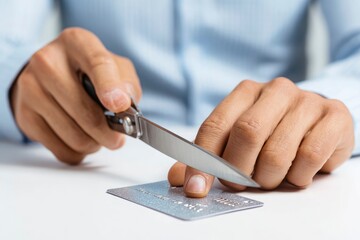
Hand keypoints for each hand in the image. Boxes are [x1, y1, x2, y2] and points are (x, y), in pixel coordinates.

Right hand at [10, 28, 141, 163]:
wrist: (49, 75)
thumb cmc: (90, 73)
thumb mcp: (115, 68)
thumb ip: (126, 84)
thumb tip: (123, 104)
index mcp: (77, 43)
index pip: (97, 64)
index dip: (110, 88)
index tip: (120, 106)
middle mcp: (48, 61)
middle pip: (85, 112)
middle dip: (109, 134)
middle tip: (117, 138)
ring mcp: (31, 88)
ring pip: (75, 137)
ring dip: (94, 144)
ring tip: (97, 135)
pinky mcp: (25, 115)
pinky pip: (61, 150)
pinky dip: (78, 152)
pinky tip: (79, 139)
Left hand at [168, 77, 353, 196]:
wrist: (317, 119)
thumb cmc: (273, 130)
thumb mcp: (237, 139)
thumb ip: (209, 157)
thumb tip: (180, 179)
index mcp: (245, 92)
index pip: (216, 126)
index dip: (202, 160)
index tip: (196, 187)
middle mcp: (275, 91)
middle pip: (247, 134)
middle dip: (239, 170)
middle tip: (241, 183)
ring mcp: (307, 101)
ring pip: (277, 152)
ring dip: (269, 177)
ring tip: (270, 177)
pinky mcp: (334, 117)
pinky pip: (309, 157)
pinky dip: (298, 176)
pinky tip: (297, 172)